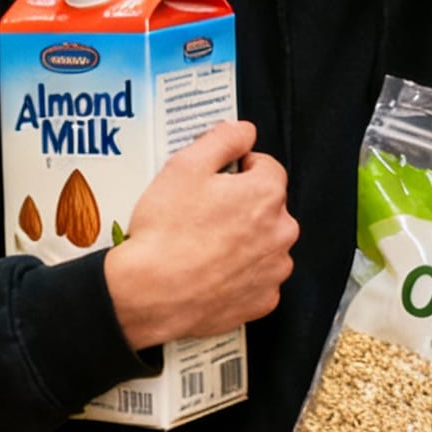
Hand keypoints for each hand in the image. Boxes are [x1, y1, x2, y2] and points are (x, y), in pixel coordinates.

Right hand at [103, 119, 294, 349]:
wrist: (150, 294)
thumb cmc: (166, 233)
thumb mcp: (185, 166)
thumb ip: (222, 139)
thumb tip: (242, 131)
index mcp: (266, 194)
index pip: (266, 167)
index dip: (238, 169)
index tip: (216, 180)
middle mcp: (281, 232)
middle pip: (268, 206)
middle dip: (241, 205)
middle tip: (203, 213)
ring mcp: (274, 270)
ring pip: (265, 243)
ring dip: (244, 240)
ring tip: (205, 245)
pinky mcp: (263, 300)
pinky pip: (258, 278)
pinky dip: (241, 274)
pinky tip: (212, 271)